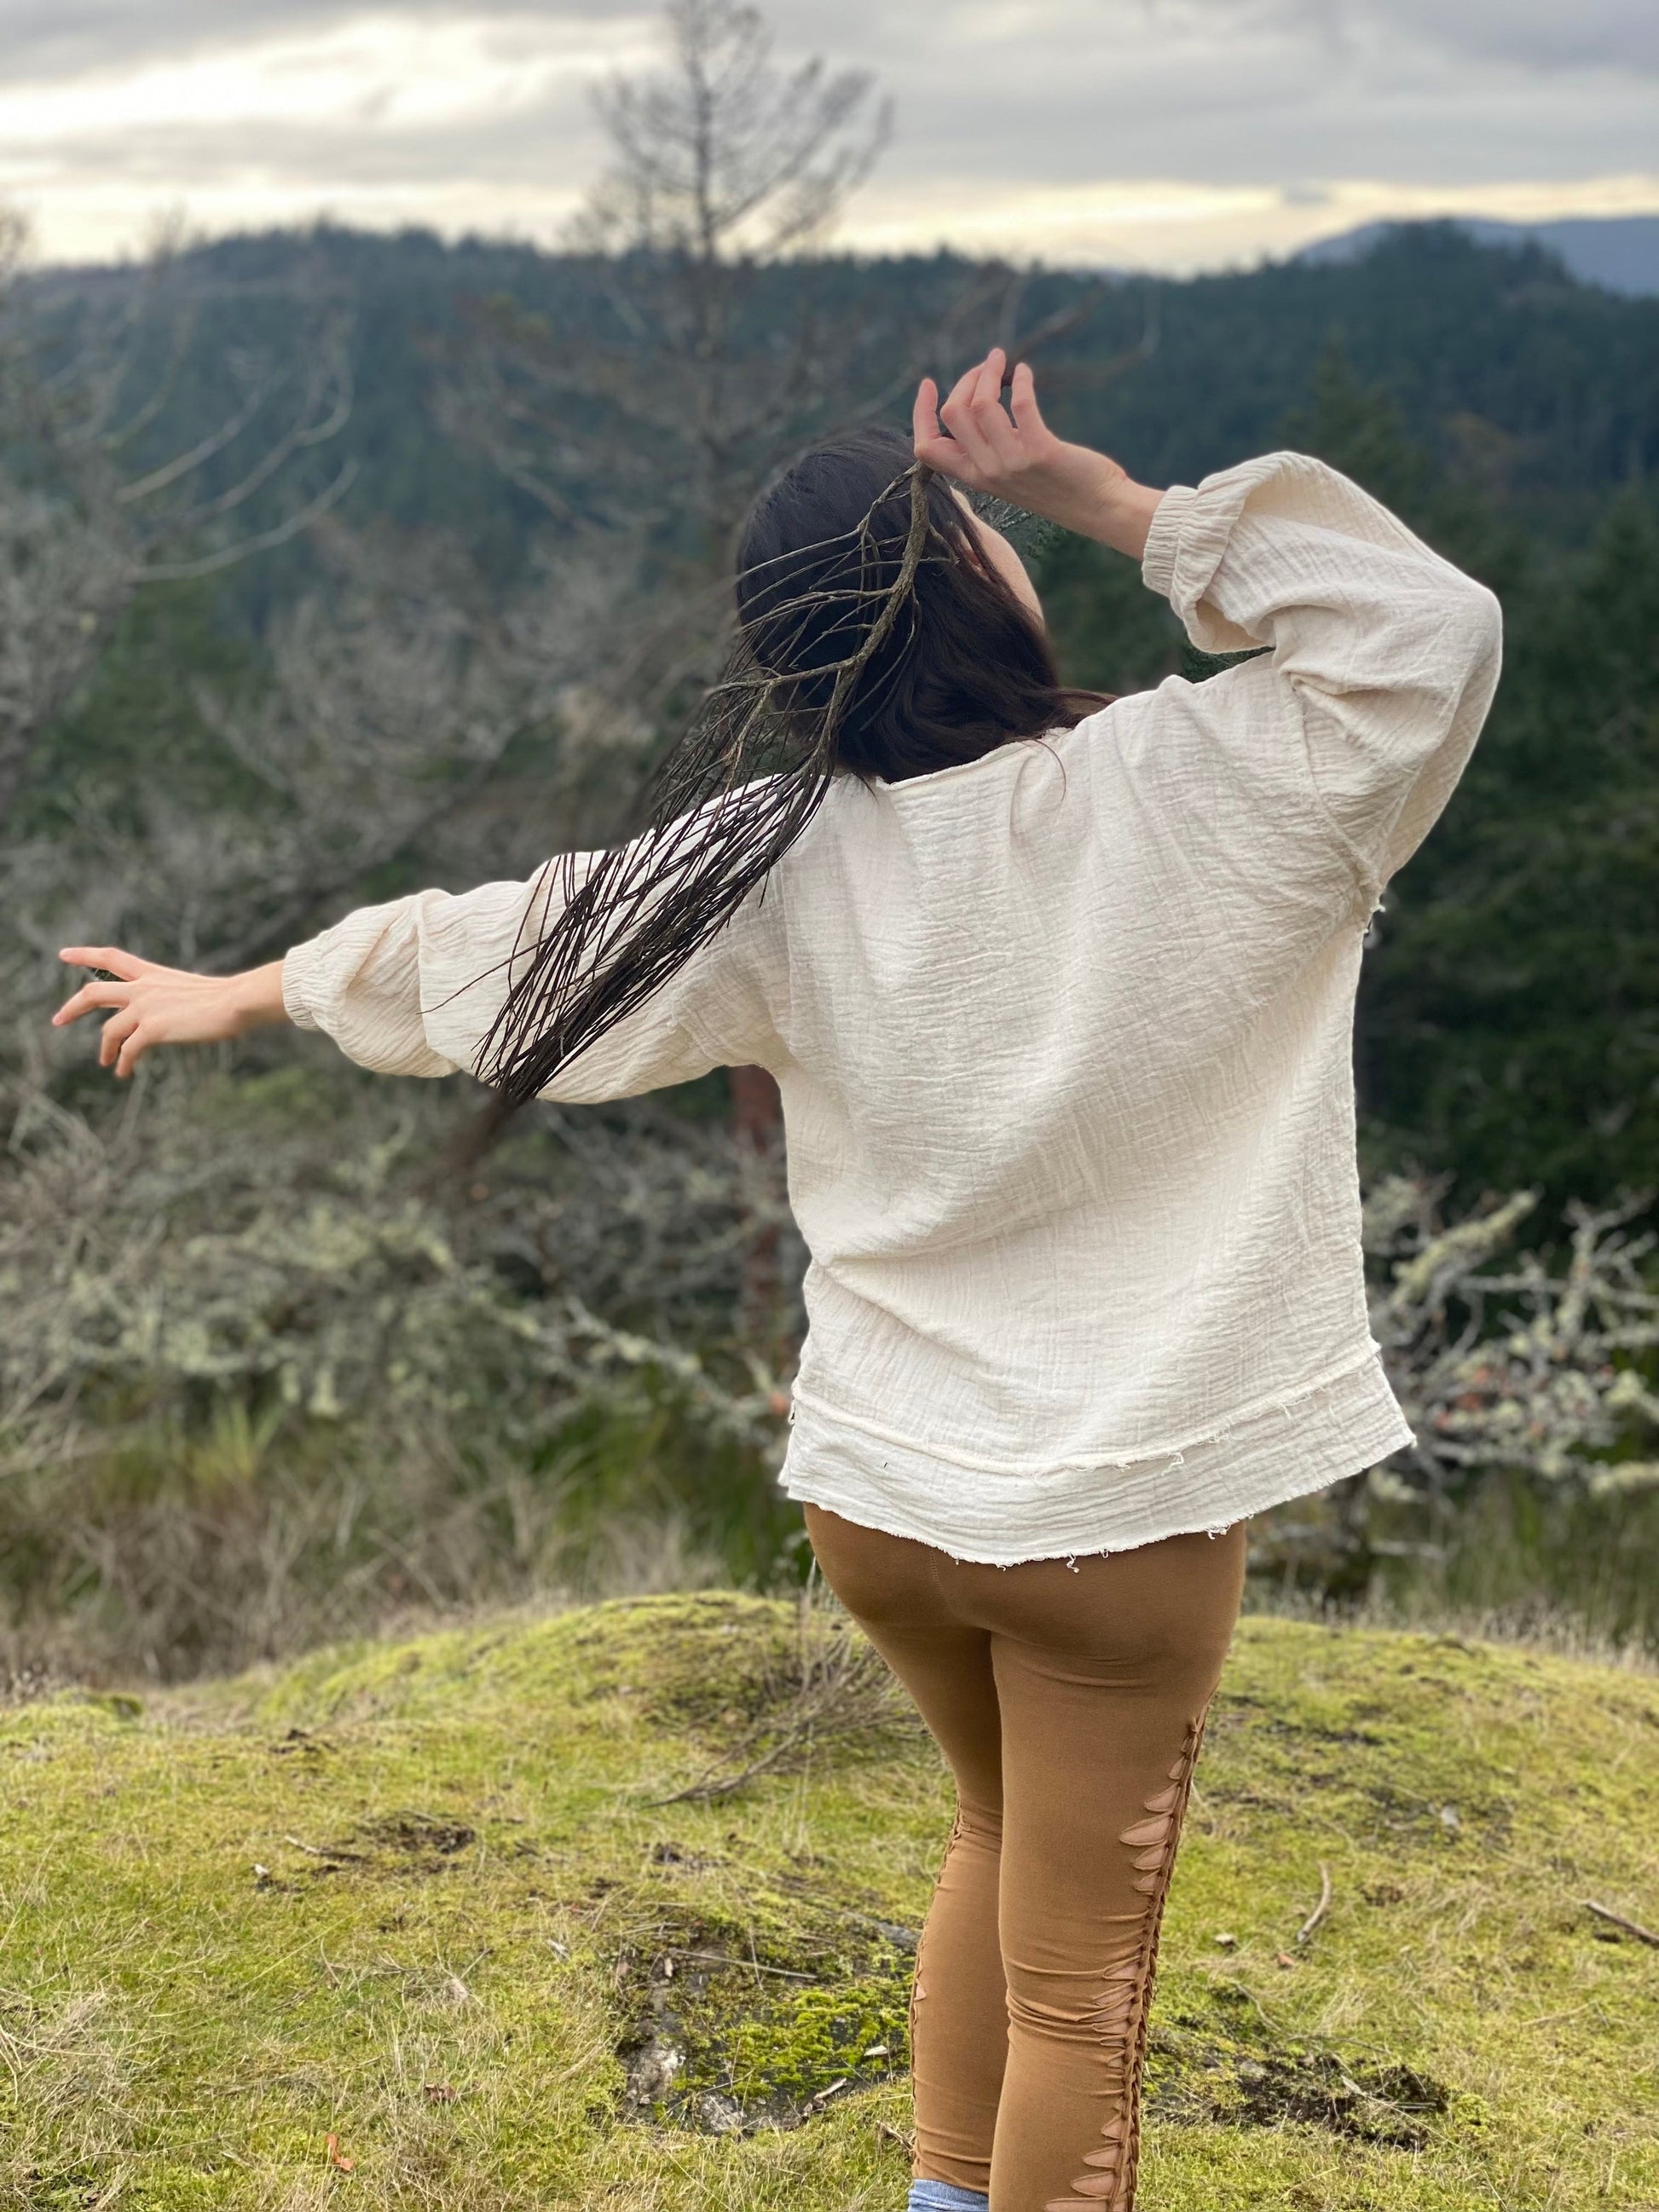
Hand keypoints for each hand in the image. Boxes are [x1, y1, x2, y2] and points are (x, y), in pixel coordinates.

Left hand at [53, 948, 287, 1077]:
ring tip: (107, 1062)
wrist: (237, 1002)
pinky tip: (124, 1073)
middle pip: (94, 992)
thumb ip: (172, 998)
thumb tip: (172, 1015)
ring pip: (110, 1029)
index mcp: (153, 974)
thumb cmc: (227, 998)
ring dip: (105, 1049)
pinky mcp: (152, 1028)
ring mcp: (146, 1007)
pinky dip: (123, 1063)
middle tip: (58, 1019)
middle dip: (72, 1007)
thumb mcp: (192, 990)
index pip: (111, 957)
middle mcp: (143, 987)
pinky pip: (128, 1049)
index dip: (84, 954)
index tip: (63, 954)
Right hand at [913, 347, 1163, 559]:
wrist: (1096, 508)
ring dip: (990, 372)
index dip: (921, 412)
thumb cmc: (1055, 487)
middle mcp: (987, 472)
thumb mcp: (1009, 474)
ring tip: (1001, 360)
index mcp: (974, 477)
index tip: (928, 383)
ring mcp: (1012, 463)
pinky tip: (1025, 373)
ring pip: (981, 404)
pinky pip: (1020, 404)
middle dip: (967, 379)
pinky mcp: (1039, 451)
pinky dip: (1020, 380)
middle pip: (953, 414)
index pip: (926, 448)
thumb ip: (986, 451)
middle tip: (986, 366)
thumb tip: (973, 407)